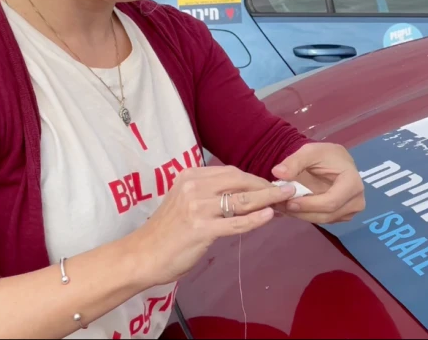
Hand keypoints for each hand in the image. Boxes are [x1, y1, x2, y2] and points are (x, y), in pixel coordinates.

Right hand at [126, 166, 296, 287]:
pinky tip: (269, 216)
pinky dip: (255, 219)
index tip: (271, 184)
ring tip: (286, 198)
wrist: (141, 256)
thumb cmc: (165, 232)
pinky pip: (235, 222)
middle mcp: (193, 187)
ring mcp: (197, 207)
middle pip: (239, 181)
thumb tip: (240, 194)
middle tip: (286, 190)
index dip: (254, 178)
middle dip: (265, 185)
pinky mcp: (201, 229)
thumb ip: (208, 195)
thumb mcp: (184, 202)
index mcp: (189, 176)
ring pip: (241, 200)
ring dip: (267, 199)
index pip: (231, 172)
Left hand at [272, 142, 364, 223]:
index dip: (309, 205)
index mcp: (353, 183)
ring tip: (283, 205)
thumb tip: (278, 173)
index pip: (331, 202)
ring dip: (301, 215)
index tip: (288, 202)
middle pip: (327, 214)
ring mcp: (351, 210)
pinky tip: (293, 207)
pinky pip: (322, 220)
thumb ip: (294, 162)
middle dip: (302, 212)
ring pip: (323, 220)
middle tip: (280, 205)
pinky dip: (306, 215)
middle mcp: (356, 200)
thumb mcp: (309, 152)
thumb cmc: (325, 155)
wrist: (334, 161)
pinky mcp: (342, 216)